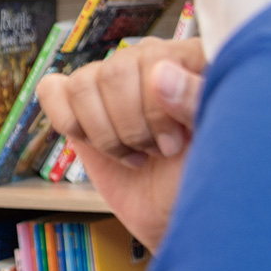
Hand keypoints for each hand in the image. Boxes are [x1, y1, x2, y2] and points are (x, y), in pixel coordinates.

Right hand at [36, 37, 205, 249]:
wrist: (178, 212)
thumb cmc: (207, 176)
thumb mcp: (218, 141)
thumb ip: (195, 101)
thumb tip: (159, 73)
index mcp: (190, 59)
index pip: (153, 59)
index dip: (157, 108)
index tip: (176, 143)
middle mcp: (150, 60)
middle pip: (113, 73)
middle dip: (132, 126)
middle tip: (157, 152)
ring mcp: (114, 81)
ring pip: (81, 85)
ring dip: (106, 134)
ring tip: (135, 153)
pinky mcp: (82, 104)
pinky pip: (52, 90)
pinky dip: (68, 121)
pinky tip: (99, 144)